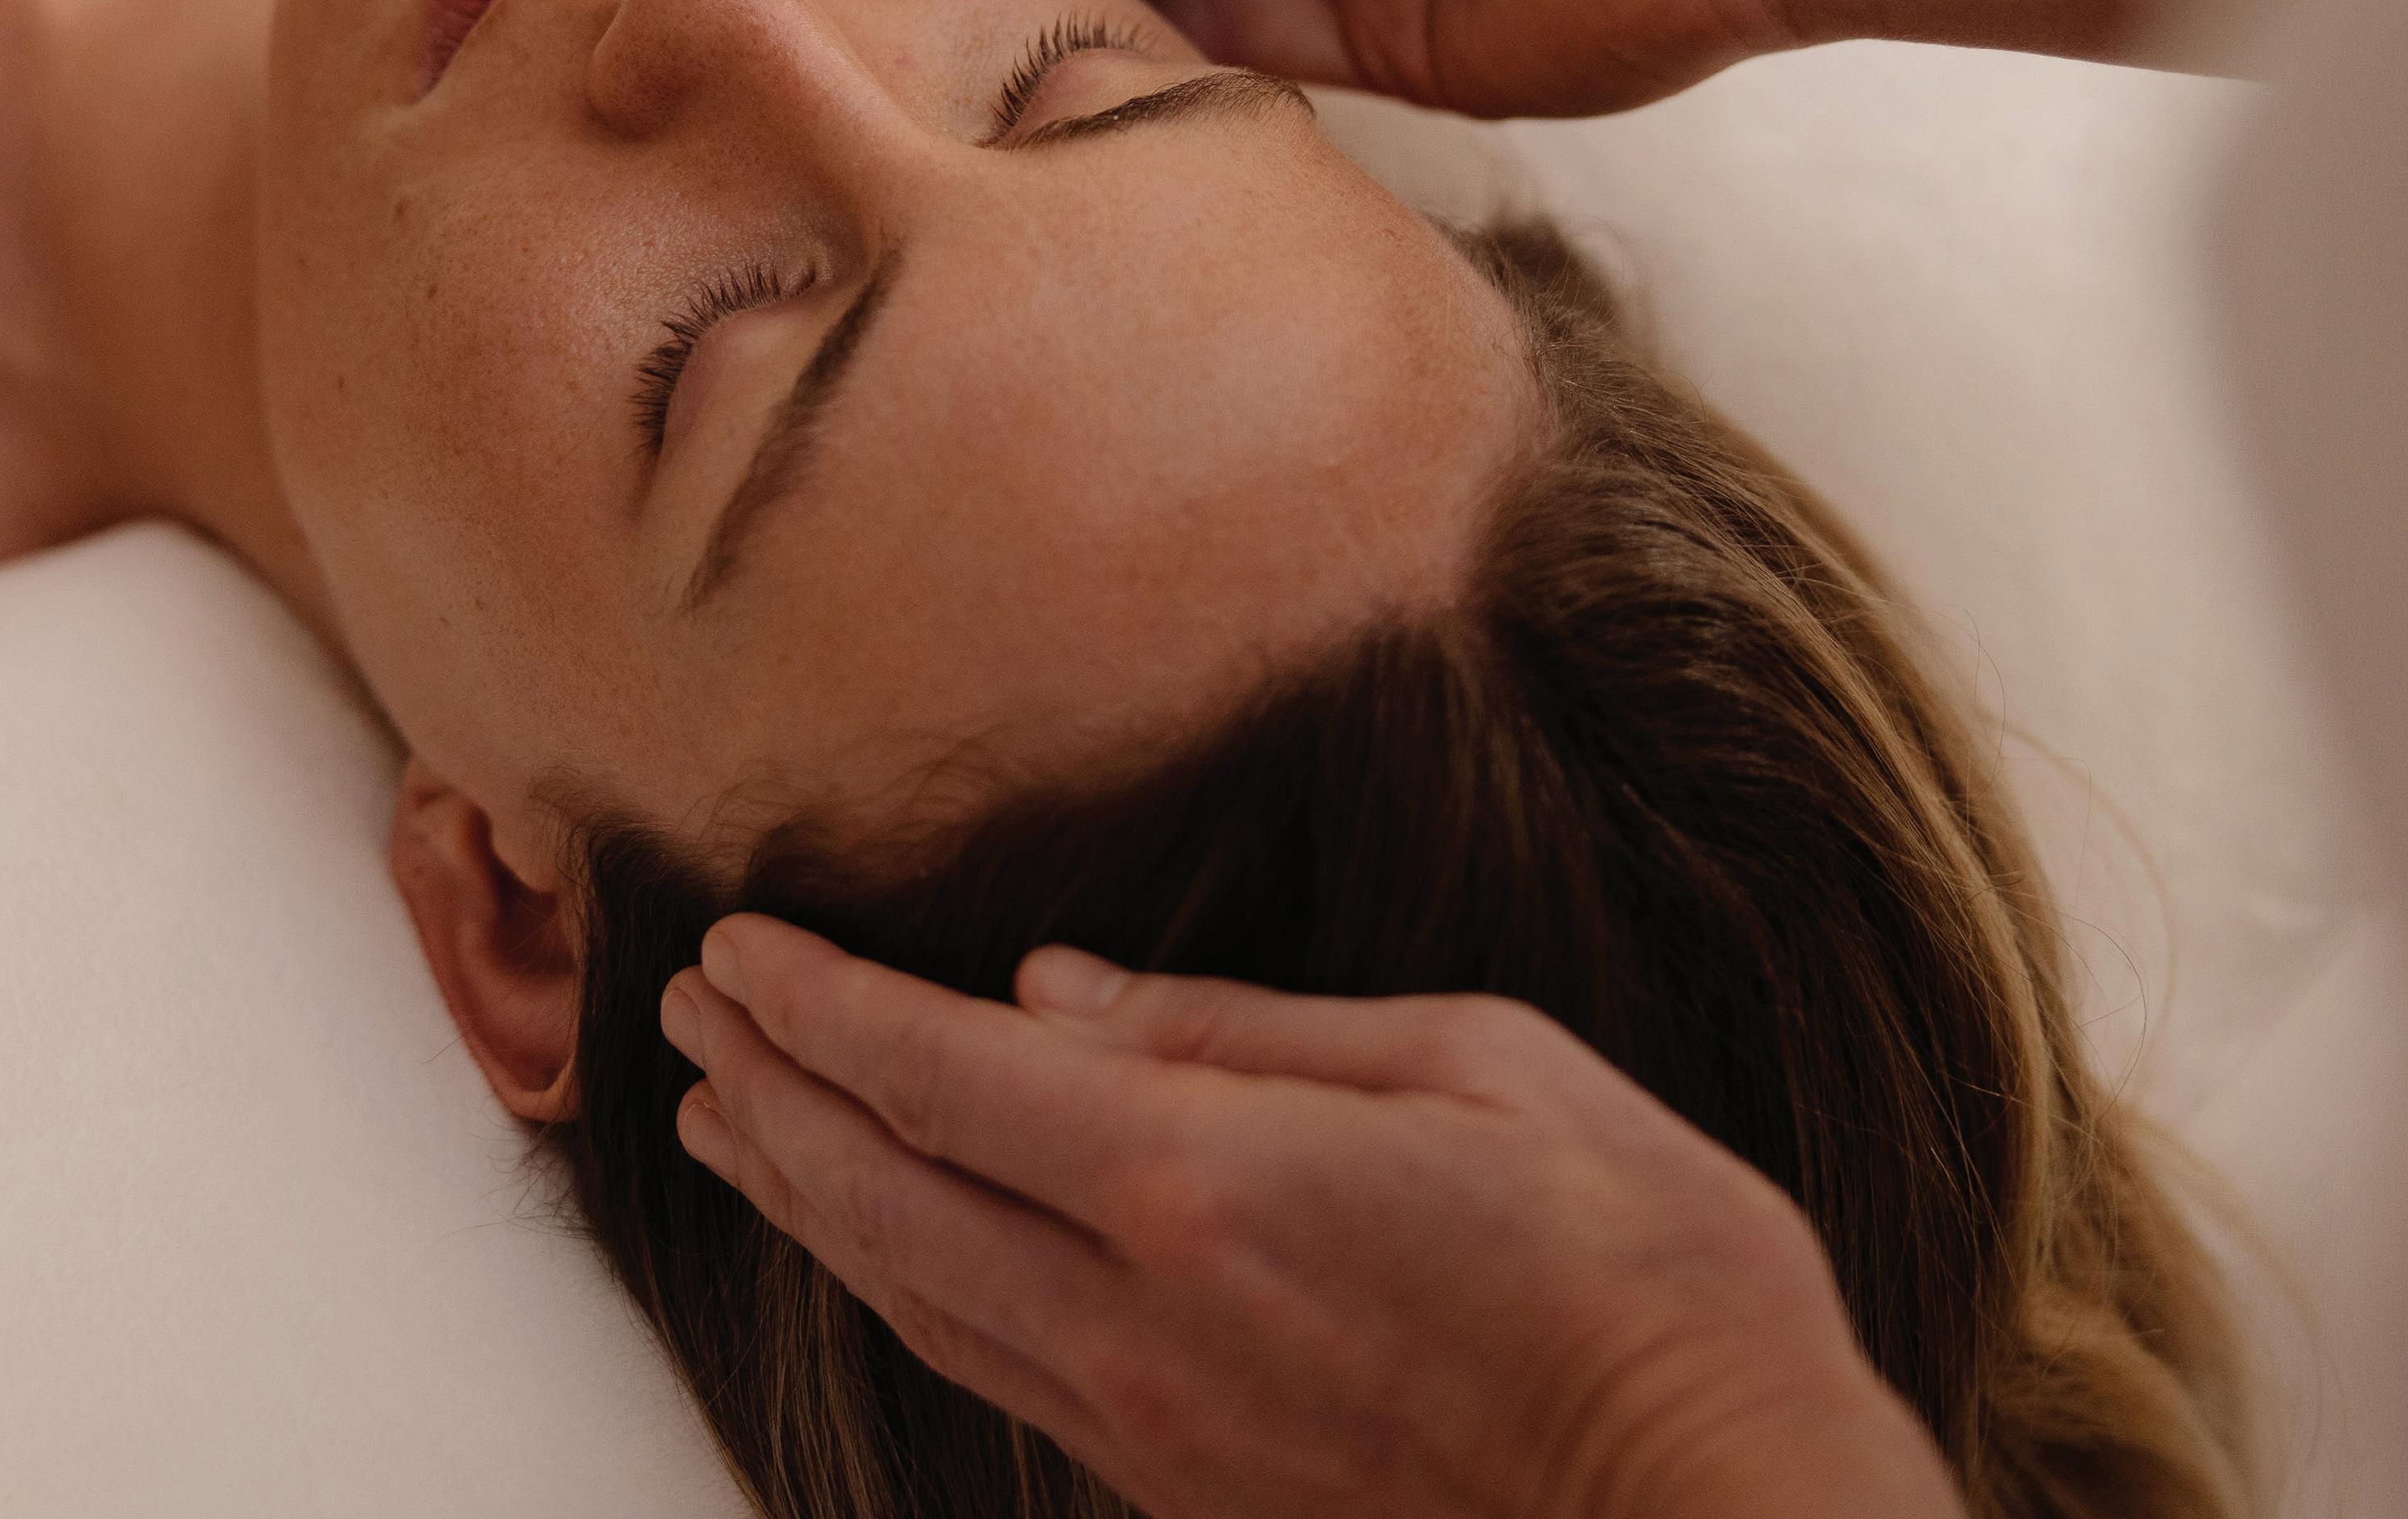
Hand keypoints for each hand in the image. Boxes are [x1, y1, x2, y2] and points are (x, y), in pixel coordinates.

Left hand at [662, 914, 1959, 1518]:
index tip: (735, 946)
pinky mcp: (1183, 1488)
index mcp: (1201, 1183)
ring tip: (728, 1121)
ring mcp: (1151, 1419)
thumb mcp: (1481, 1065)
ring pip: (913, 1292)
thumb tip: (1053, 999)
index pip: (941, 1073)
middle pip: (886, 1190)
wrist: (1719, 1515)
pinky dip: (897, 1284)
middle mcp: (1139, 1312)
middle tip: (687, 1015)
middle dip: (771, 1089)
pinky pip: (988, 1368)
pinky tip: (875, 1245)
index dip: (820, 1005)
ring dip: (804, 1195)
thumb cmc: (1646, 1271)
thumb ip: (1249, 1029)